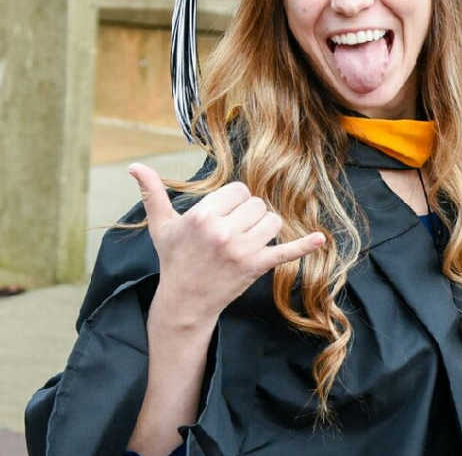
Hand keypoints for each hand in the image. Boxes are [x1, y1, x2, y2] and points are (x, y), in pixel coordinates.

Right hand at [128, 163, 324, 326]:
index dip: (234, 201)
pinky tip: (320, 239)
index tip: (223, 216)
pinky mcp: (256, 266)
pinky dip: (304, 245)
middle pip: (257, 203)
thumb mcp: (161, 226)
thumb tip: (134, 166)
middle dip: (248, 215)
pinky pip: (285, 251)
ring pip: (272, 220)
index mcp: (202, 216)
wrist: (184, 302)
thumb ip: (151, 193)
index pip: (239, 190)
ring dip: (264, 227)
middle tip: (232, 233)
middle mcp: (222, 231)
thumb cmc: (174, 259)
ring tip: (247, 240)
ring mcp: (241, 250)